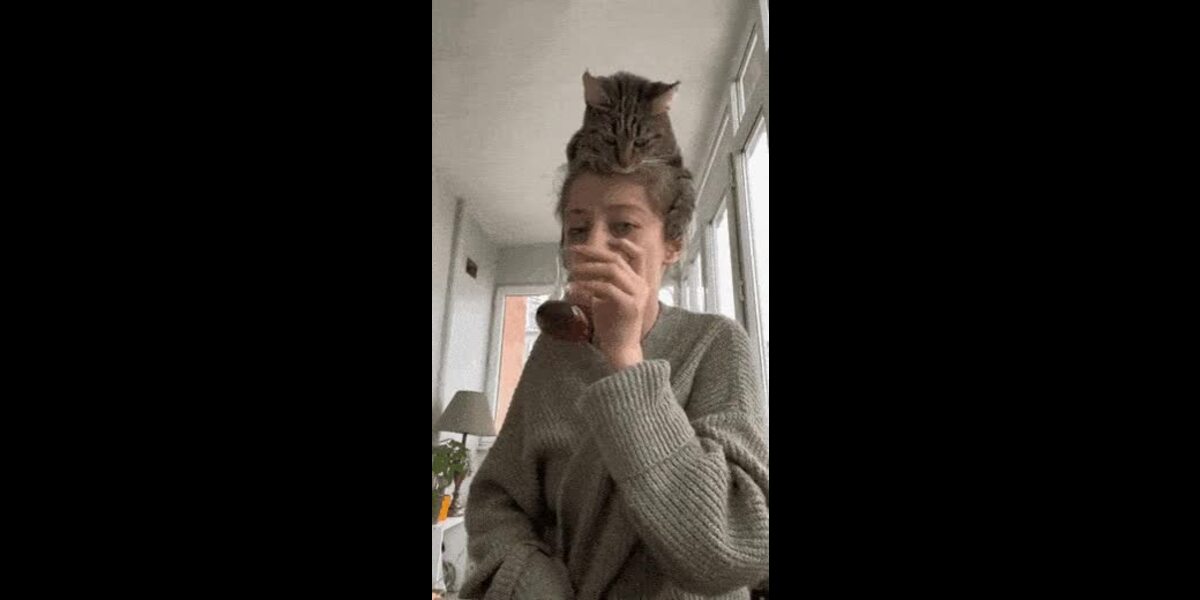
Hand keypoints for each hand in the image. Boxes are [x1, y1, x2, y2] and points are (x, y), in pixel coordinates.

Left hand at [566, 239, 649, 369]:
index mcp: (639, 283)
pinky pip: (605, 289)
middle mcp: (641, 286)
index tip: (608, 240)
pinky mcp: (629, 306)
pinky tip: (572, 290)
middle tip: (572, 253)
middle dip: (592, 253)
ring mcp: (637, 296)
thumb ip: (602, 282)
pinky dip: (586, 287)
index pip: (638, 256)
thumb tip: (582, 268)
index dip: (624, 244)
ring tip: (570, 274)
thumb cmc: (612, 326)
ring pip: (611, 271)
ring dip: (587, 270)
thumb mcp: (607, 299)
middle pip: (616, 260)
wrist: (621, 350)